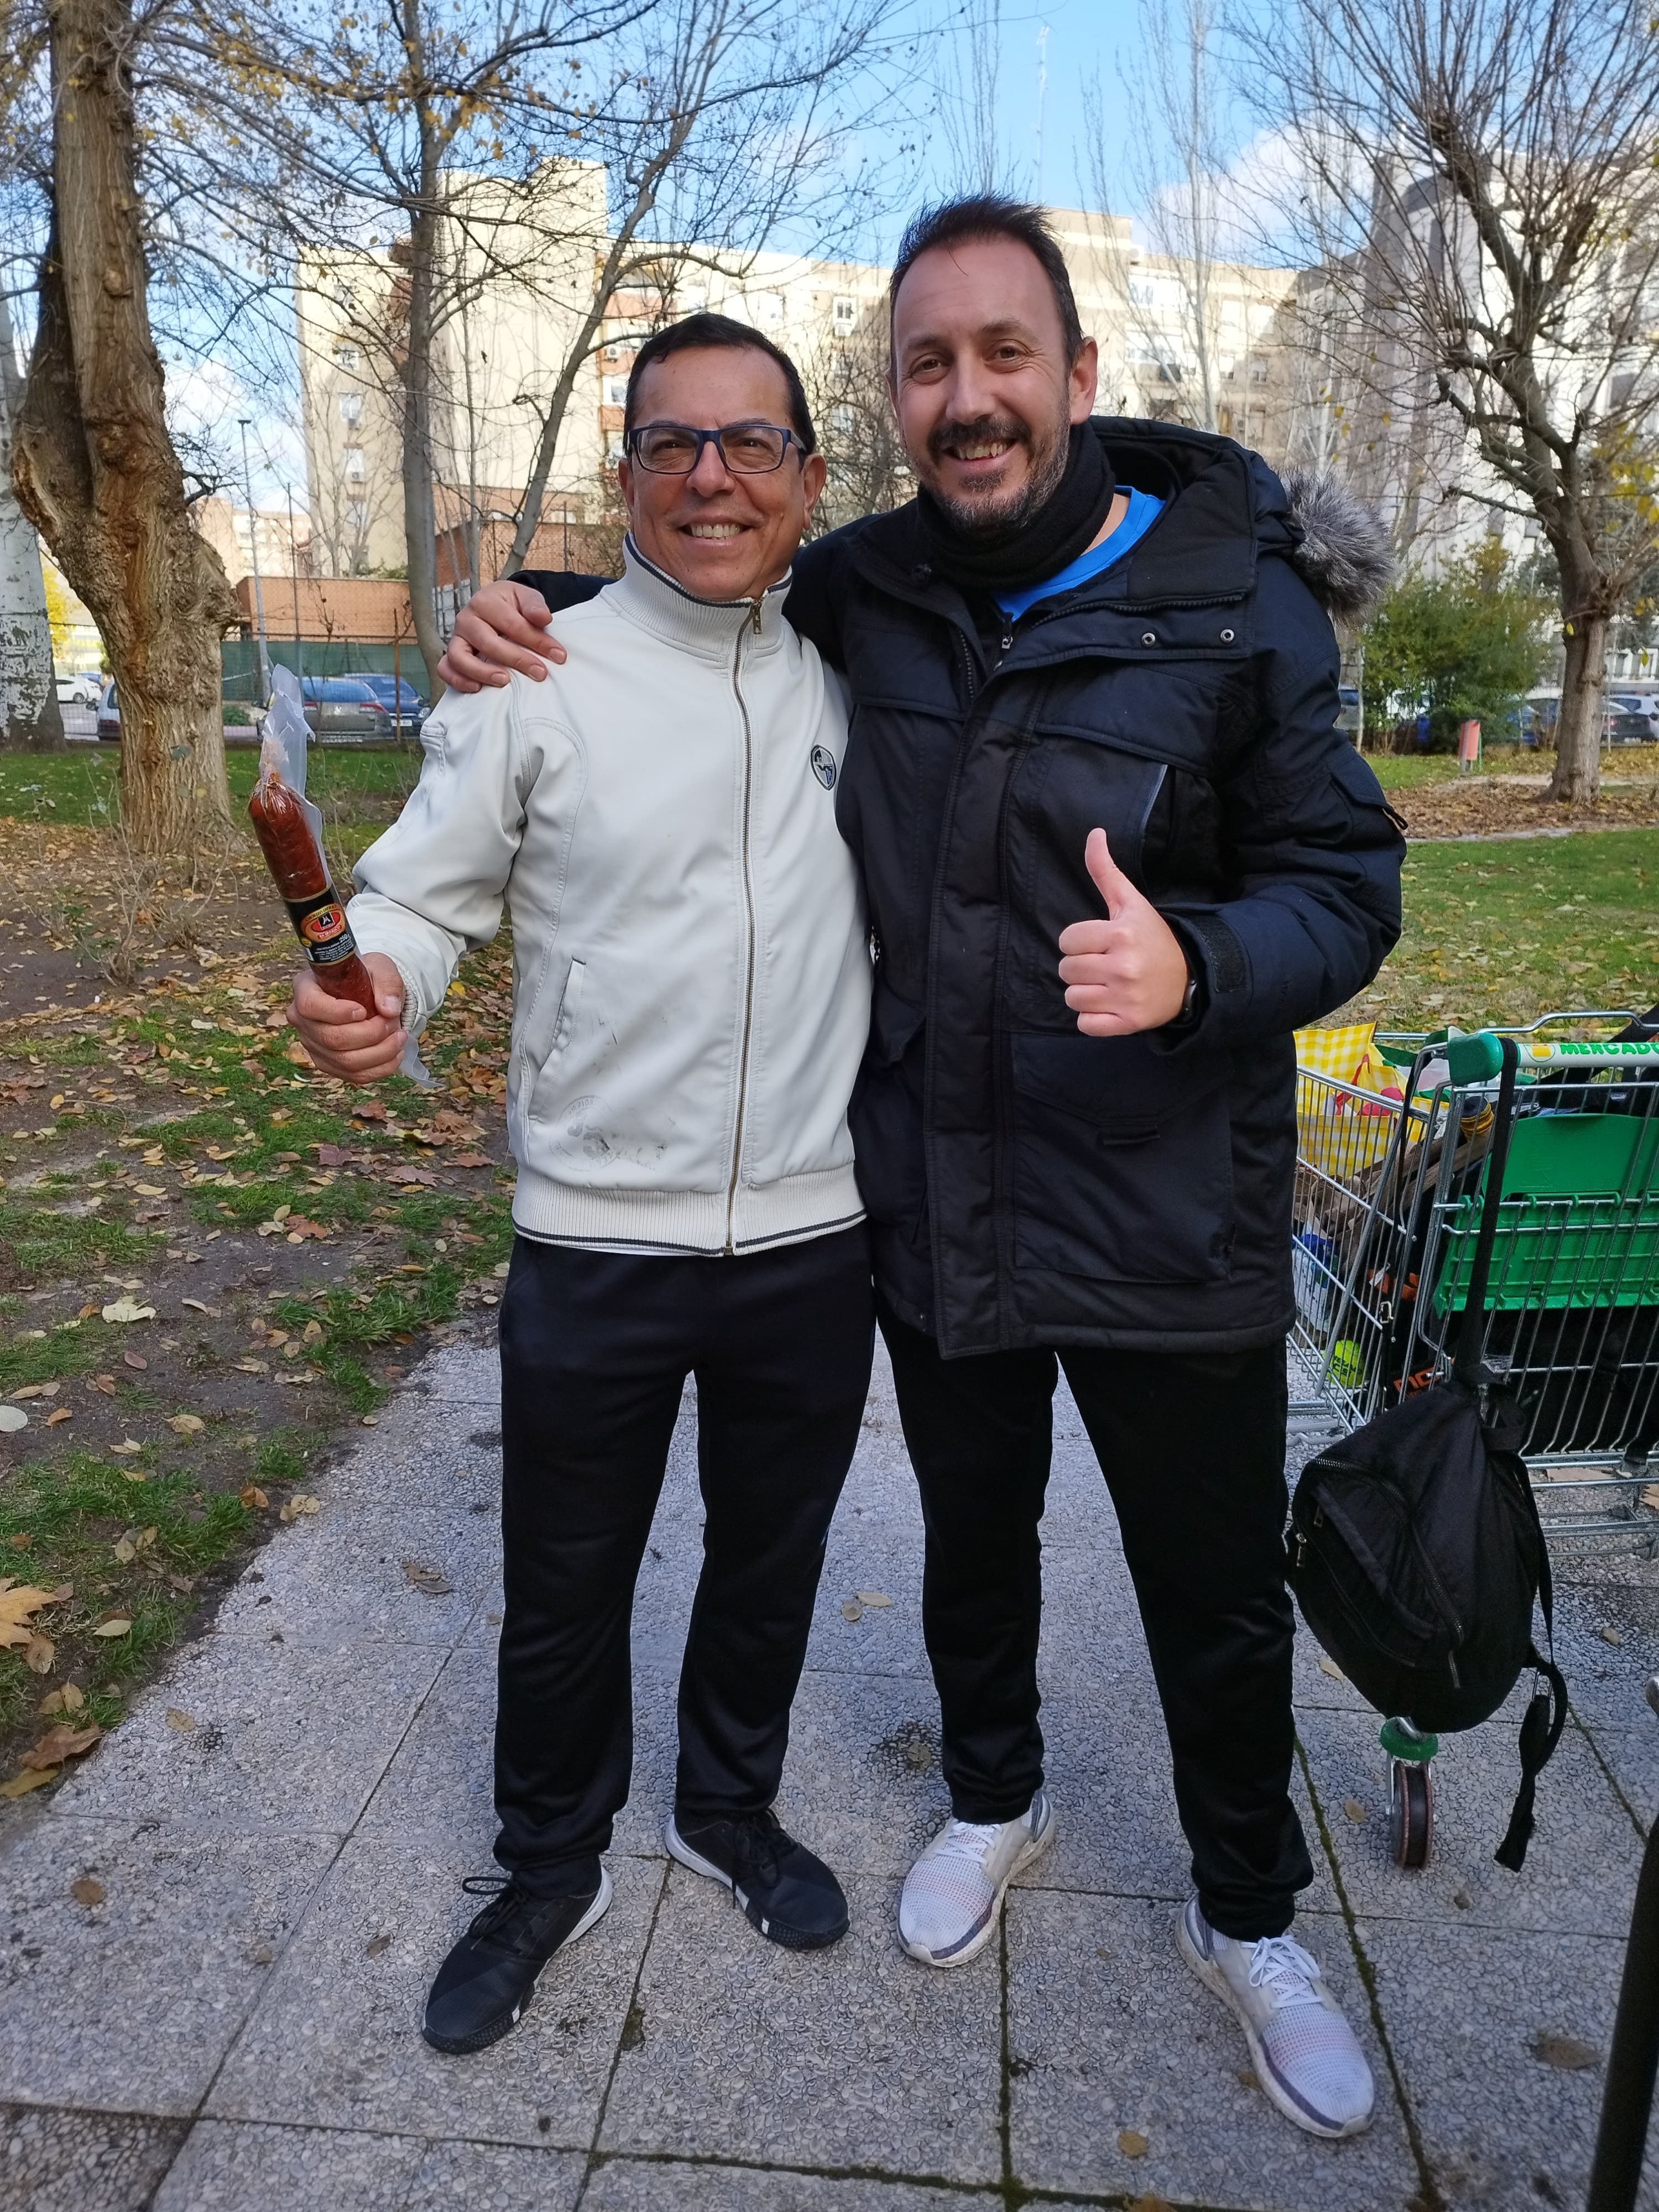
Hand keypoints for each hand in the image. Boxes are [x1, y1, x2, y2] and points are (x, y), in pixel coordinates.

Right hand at [287, 953, 406, 1082]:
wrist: (369, 995)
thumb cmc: (367, 978)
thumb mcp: (380, 968)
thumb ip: (387, 983)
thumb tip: (389, 1009)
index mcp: (305, 988)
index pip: (310, 1006)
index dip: (337, 1012)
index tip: (363, 1011)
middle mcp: (303, 1019)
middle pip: (332, 1038)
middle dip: (370, 1034)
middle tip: (393, 1023)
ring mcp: (313, 1045)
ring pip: (345, 1061)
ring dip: (380, 1052)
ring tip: (400, 1037)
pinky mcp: (329, 1064)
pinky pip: (354, 1075)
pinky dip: (380, 1068)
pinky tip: (396, 1054)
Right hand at [435, 582, 565, 692]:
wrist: (497, 607)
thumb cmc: (512, 606)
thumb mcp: (526, 597)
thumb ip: (535, 605)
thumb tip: (543, 618)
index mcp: (486, 601)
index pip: (512, 624)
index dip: (537, 641)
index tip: (558, 655)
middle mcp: (467, 619)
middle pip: (488, 642)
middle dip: (516, 659)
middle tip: (540, 672)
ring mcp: (457, 638)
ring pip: (460, 657)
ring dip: (482, 672)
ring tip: (505, 681)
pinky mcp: (452, 655)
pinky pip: (445, 669)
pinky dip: (458, 680)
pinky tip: (478, 688)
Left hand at [1057, 828, 1191, 1035]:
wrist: (1189, 978)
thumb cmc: (1152, 938)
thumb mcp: (1131, 903)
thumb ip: (1106, 871)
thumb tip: (1094, 833)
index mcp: (1120, 934)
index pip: (1067, 939)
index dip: (1078, 941)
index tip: (1099, 942)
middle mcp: (1123, 966)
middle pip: (1066, 969)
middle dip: (1080, 966)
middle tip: (1104, 964)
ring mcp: (1125, 997)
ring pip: (1072, 998)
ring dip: (1084, 993)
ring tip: (1106, 985)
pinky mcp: (1127, 1023)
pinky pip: (1085, 1025)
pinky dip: (1092, 1018)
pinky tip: (1110, 1004)